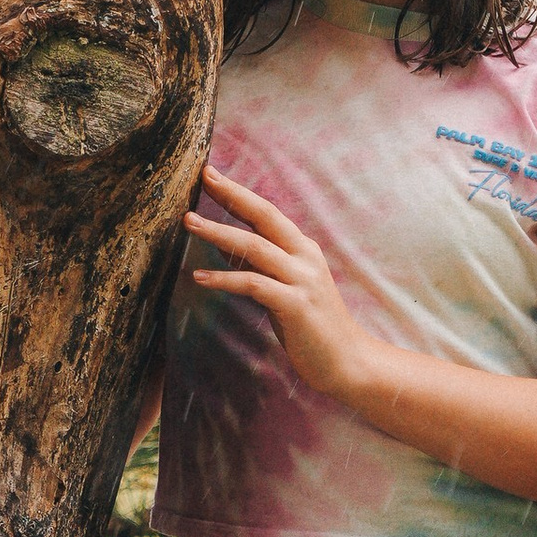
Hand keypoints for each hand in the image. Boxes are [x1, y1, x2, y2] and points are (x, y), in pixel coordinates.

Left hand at [183, 166, 381, 402]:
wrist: (347, 361)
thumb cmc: (312, 326)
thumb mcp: (285, 287)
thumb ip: (261, 265)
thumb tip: (226, 246)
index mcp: (303, 249)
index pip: (267, 212)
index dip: (240, 193)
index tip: (211, 174)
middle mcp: (305, 257)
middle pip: (264, 217)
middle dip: (232, 195)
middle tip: (203, 178)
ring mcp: (302, 280)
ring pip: (255, 247)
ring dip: (219, 232)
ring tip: (189, 223)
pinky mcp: (296, 305)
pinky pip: (254, 285)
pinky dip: (225, 279)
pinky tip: (200, 277)